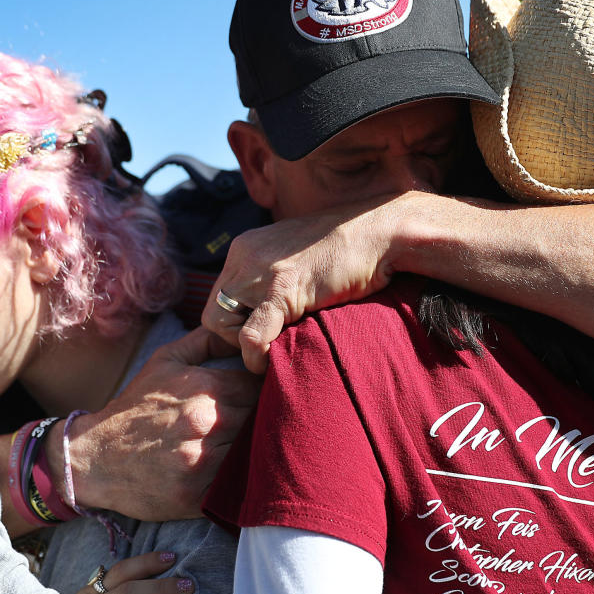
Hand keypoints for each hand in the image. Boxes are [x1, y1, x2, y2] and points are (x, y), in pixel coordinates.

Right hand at [62, 327, 260, 520]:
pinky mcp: (200, 496)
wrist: (94, 459)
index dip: (271, 387)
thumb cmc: (134, 408)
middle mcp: (208, 424)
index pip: (263, 385)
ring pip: (259, 451)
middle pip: (266, 418)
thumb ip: (206, 341)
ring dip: (264, 448)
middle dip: (273, 417)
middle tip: (275, 420)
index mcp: (205, 390)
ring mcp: (205, 463)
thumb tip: (241, 329)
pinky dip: (247, 479)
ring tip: (263, 445)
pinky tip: (245, 472)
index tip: (273, 392)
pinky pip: (241, 486)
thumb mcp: (164, 362)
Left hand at [202, 198, 404, 372]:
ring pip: (222, 325)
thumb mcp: (297, 259)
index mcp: (246, 247)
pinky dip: (256, 356)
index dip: (235, 325)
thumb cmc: (347, 252)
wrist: (380, 232)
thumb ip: (273, 278)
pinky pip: (250, 334)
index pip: (218, 297)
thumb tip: (266, 312)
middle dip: (235, 338)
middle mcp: (245, 254)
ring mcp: (261, 270)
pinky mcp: (281, 288)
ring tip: (274, 350)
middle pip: (213, 313)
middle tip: (269, 343)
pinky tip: (273, 360)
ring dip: (245, 348)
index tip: (264, 334)